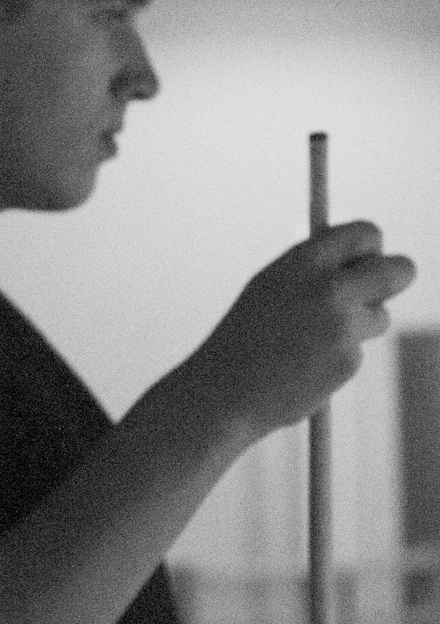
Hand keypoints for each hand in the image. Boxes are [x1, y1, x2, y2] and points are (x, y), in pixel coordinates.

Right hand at [185, 223, 414, 446]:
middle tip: (380, 290)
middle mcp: (330, 288)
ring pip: (379, 317)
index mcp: (305, 260)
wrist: (223, 389)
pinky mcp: (349, 360)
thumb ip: (313, 269)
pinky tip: (303, 368)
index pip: (366, 233)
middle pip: (400, 270)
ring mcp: (343, 326)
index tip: (366, 259)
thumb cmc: (244, 336)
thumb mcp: (271, 286)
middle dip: (396, 277)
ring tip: (311, 342)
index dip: (371, 246)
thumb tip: (359, 258)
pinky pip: (357, 351)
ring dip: (359, 325)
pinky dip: (337, 358)